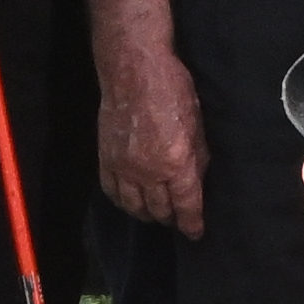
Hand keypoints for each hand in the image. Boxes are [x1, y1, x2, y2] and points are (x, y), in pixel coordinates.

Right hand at [100, 44, 205, 235]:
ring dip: (147, 214)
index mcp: (177, 163)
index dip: (192, 223)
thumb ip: (197, 157)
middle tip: (177, 219)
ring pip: (134, 206)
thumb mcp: (197, 124)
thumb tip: (196, 180)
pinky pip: (112, 191)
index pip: (186, 205)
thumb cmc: (173, 89)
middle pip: (160, 210)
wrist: (133, 70)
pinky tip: (130, 202)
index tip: (195, 232)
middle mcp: (149, 172)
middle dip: (171, 218)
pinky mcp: (106, 159)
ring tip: (155, 214)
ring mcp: (124, 167)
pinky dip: (123, 202)